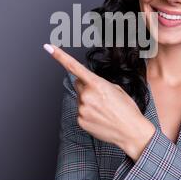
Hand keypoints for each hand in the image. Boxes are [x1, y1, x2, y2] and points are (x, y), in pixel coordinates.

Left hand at [44, 43, 155, 160]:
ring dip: (89, 102)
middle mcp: (86, 96)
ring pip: (81, 99)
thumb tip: (87, 84)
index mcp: (97, 84)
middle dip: (87, 87)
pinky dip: (89, 113)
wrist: (131, 132)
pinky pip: (81, 112)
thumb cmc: (127, 110)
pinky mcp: (80, 121)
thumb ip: (99, 83)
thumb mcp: (116, 89)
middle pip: (79, 84)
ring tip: (104, 110)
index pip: (74, 67)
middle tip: (102, 97)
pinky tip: (100, 118)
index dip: (60, 56)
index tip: (49, 48)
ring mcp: (82, 109)